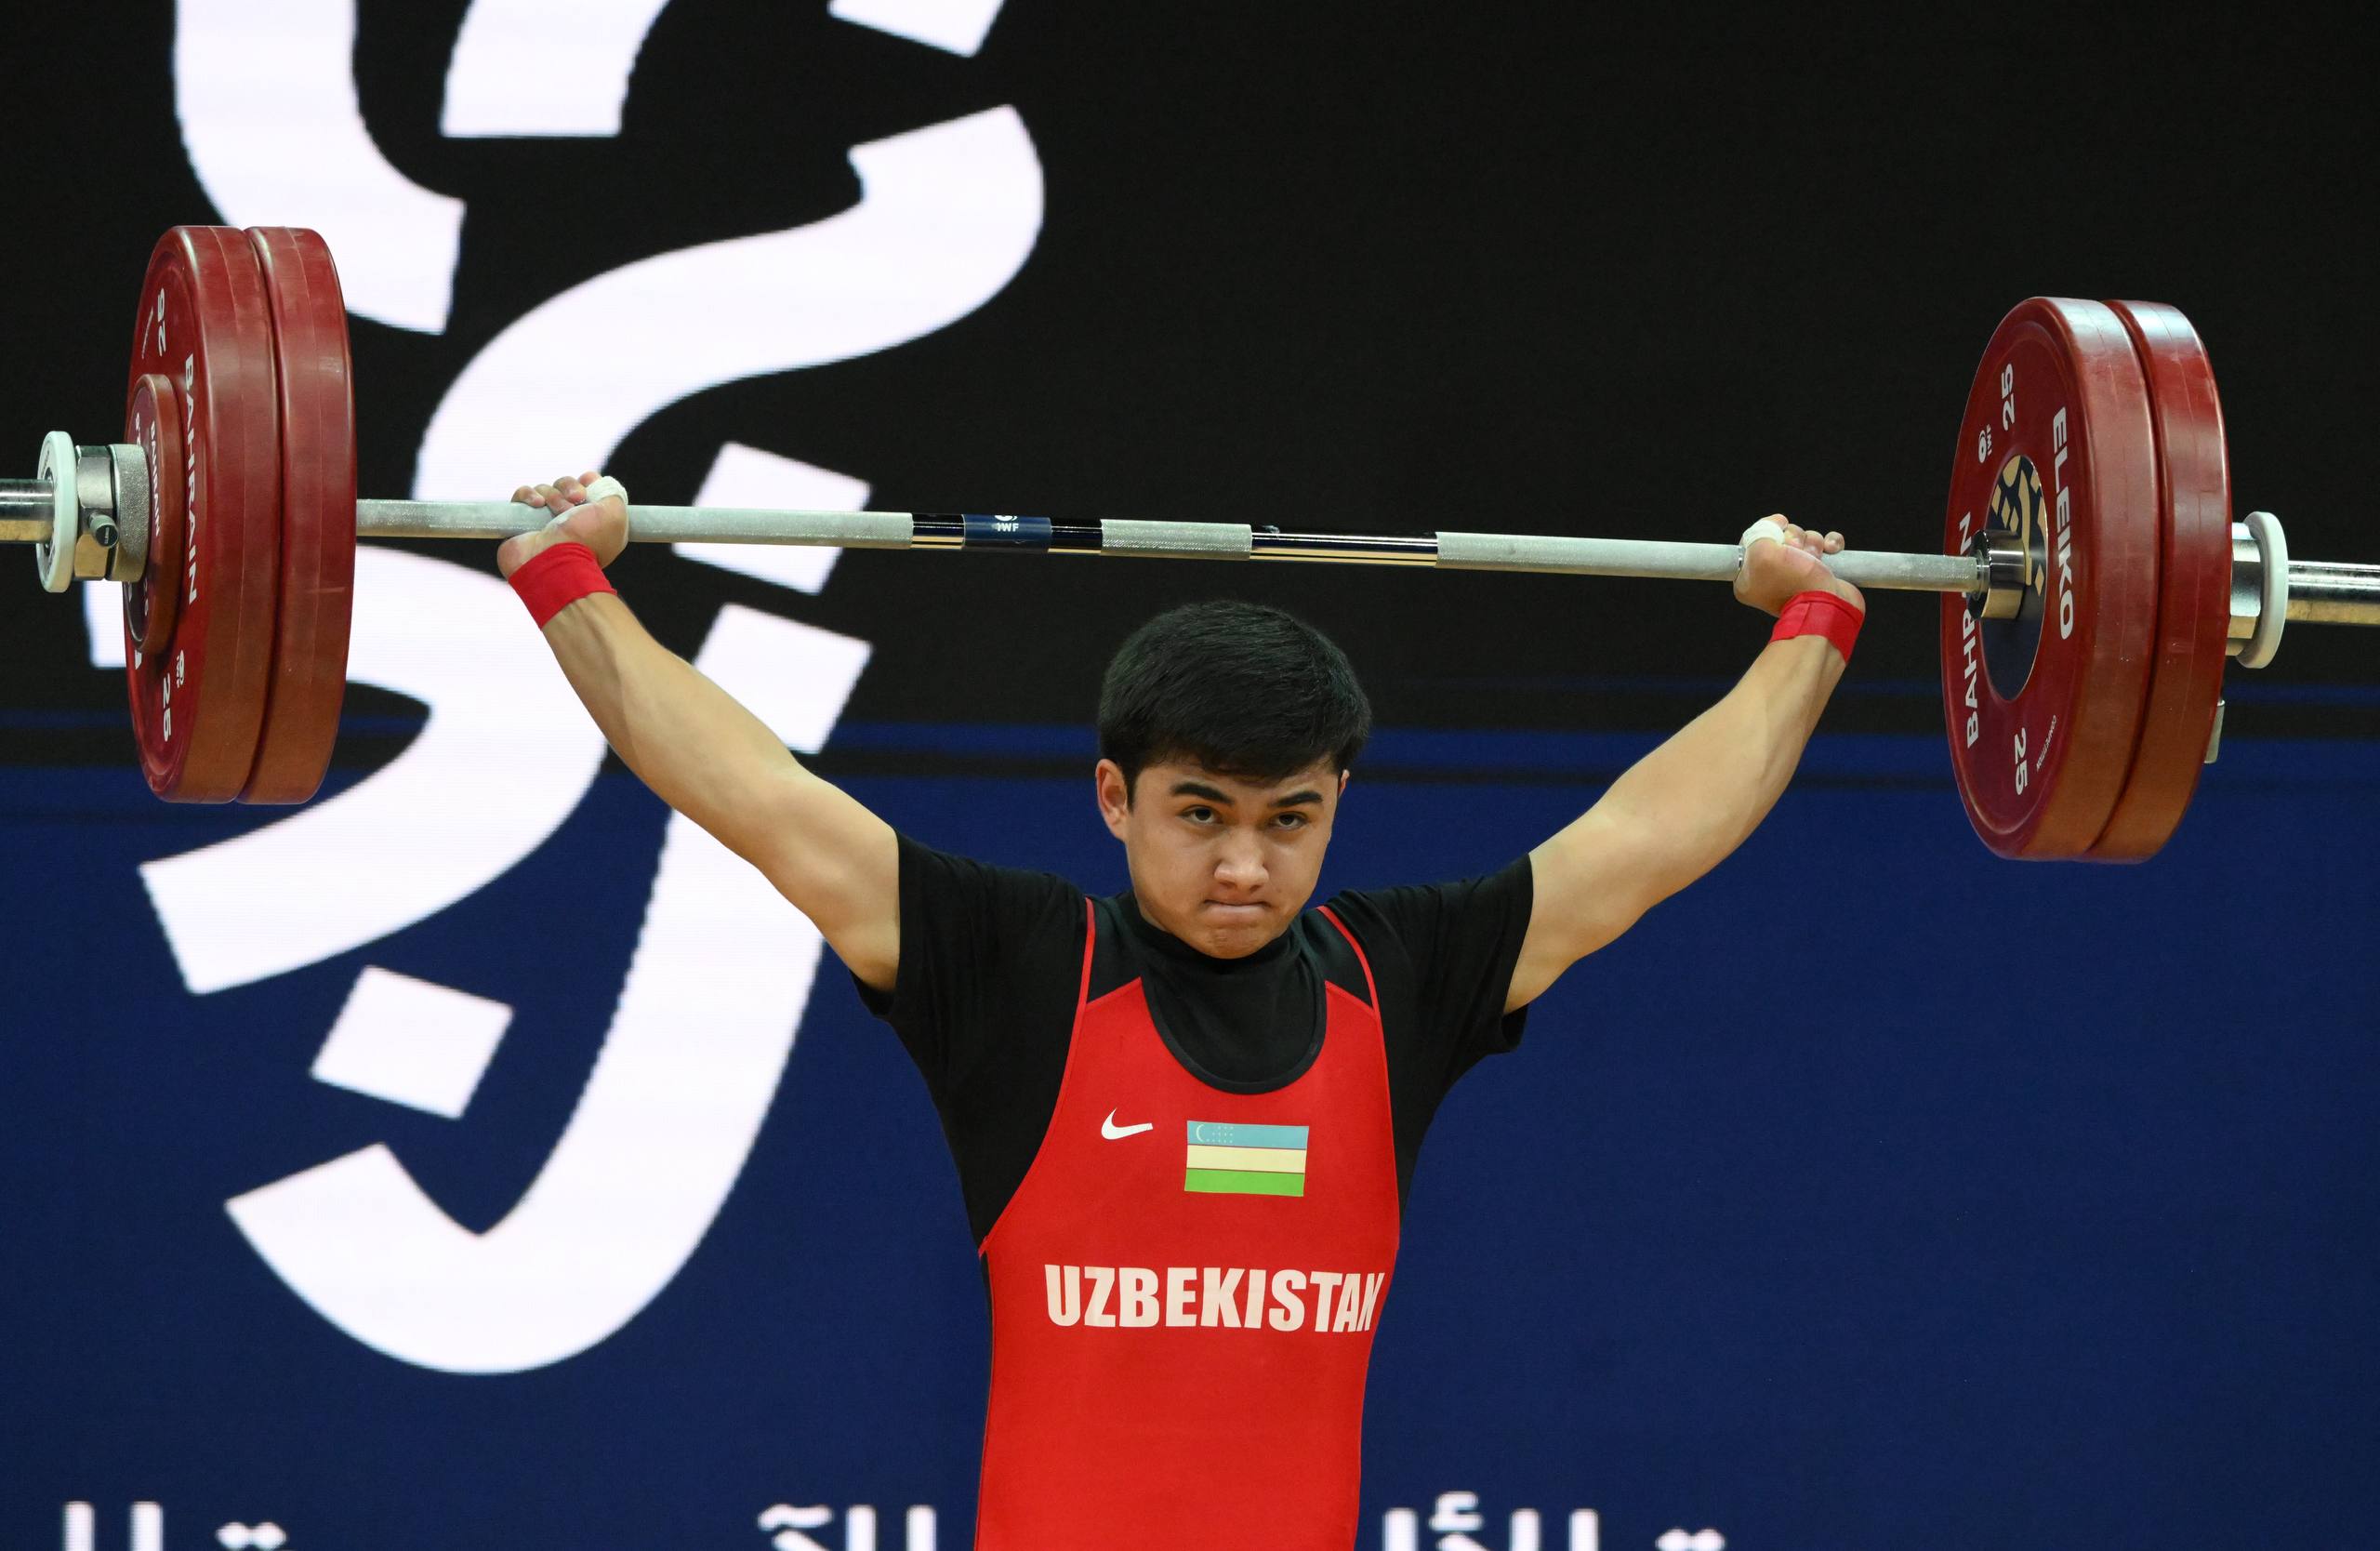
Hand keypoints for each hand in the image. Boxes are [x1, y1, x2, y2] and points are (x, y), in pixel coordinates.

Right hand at [497, 470, 629, 578]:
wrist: (554, 563)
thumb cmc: (587, 540)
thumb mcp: (615, 514)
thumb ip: (611, 492)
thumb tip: (593, 480)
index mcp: (592, 523)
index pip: (588, 491)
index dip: (587, 483)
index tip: (587, 483)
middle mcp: (568, 524)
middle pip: (565, 486)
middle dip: (569, 487)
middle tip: (575, 500)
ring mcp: (543, 524)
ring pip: (544, 490)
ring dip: (552, 495)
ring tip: (557, 511)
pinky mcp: (520, 524)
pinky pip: (521, 497)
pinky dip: (528, 495)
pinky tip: (537, 504)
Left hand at [1733, 515, 1863, 617]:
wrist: (1828, 607)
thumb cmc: (1794, 583)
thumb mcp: (1762, 554)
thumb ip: (1759, 532)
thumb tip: (1775, 523)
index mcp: (1750, 578)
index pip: (1752, 542)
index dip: (1766, 533)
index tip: (1775, 537)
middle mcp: (1773, 576)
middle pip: (1782, 538)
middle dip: (1793, 538)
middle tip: (1796, 551)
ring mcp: (1799, 575)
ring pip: (1805, 540)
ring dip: (1813, 542)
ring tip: (1815, 557)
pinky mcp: (1822, 572)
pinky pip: (1826, 545)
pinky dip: (1831, 544)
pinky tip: (1831, 551)